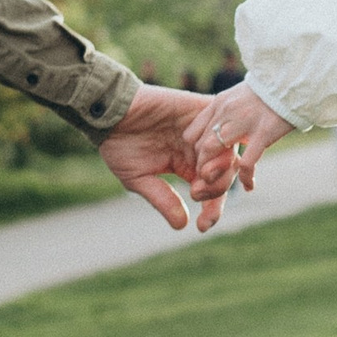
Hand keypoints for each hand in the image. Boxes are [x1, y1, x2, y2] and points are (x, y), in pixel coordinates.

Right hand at [98, 85, 213, 228]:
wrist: (109, 111)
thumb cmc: (119, 145)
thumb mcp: (139, 179)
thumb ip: (162, 199)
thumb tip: (182, 225)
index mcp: (186, 166)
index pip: (210, 191)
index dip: (211, 211)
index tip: (201, 226)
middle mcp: (198, 150)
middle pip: (225, 175)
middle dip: (215, 190)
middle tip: (196, 192)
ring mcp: (202, 130)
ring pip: (228, 153)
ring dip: (218, 169)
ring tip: (201, 175)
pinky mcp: (200, 109)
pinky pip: (221, 127)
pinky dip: (215, 143)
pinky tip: (201, 153)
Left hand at [190, 86, 295, 229]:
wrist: (293, 82)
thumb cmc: (268, 91)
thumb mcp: (238, 96)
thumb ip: (225, 112)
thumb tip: (217, 131)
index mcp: (219, 103)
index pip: (191, 134)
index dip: (194, 153)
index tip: (205, 165)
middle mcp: (226, 112)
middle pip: (200, 145)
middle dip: (202, 167)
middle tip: (212, 181)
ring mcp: (243, 122)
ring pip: (213, 150)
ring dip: (216, 172)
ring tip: (224, 184)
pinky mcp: (263, 133)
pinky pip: (247, 162)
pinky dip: (246, 178)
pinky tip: (250, 186)